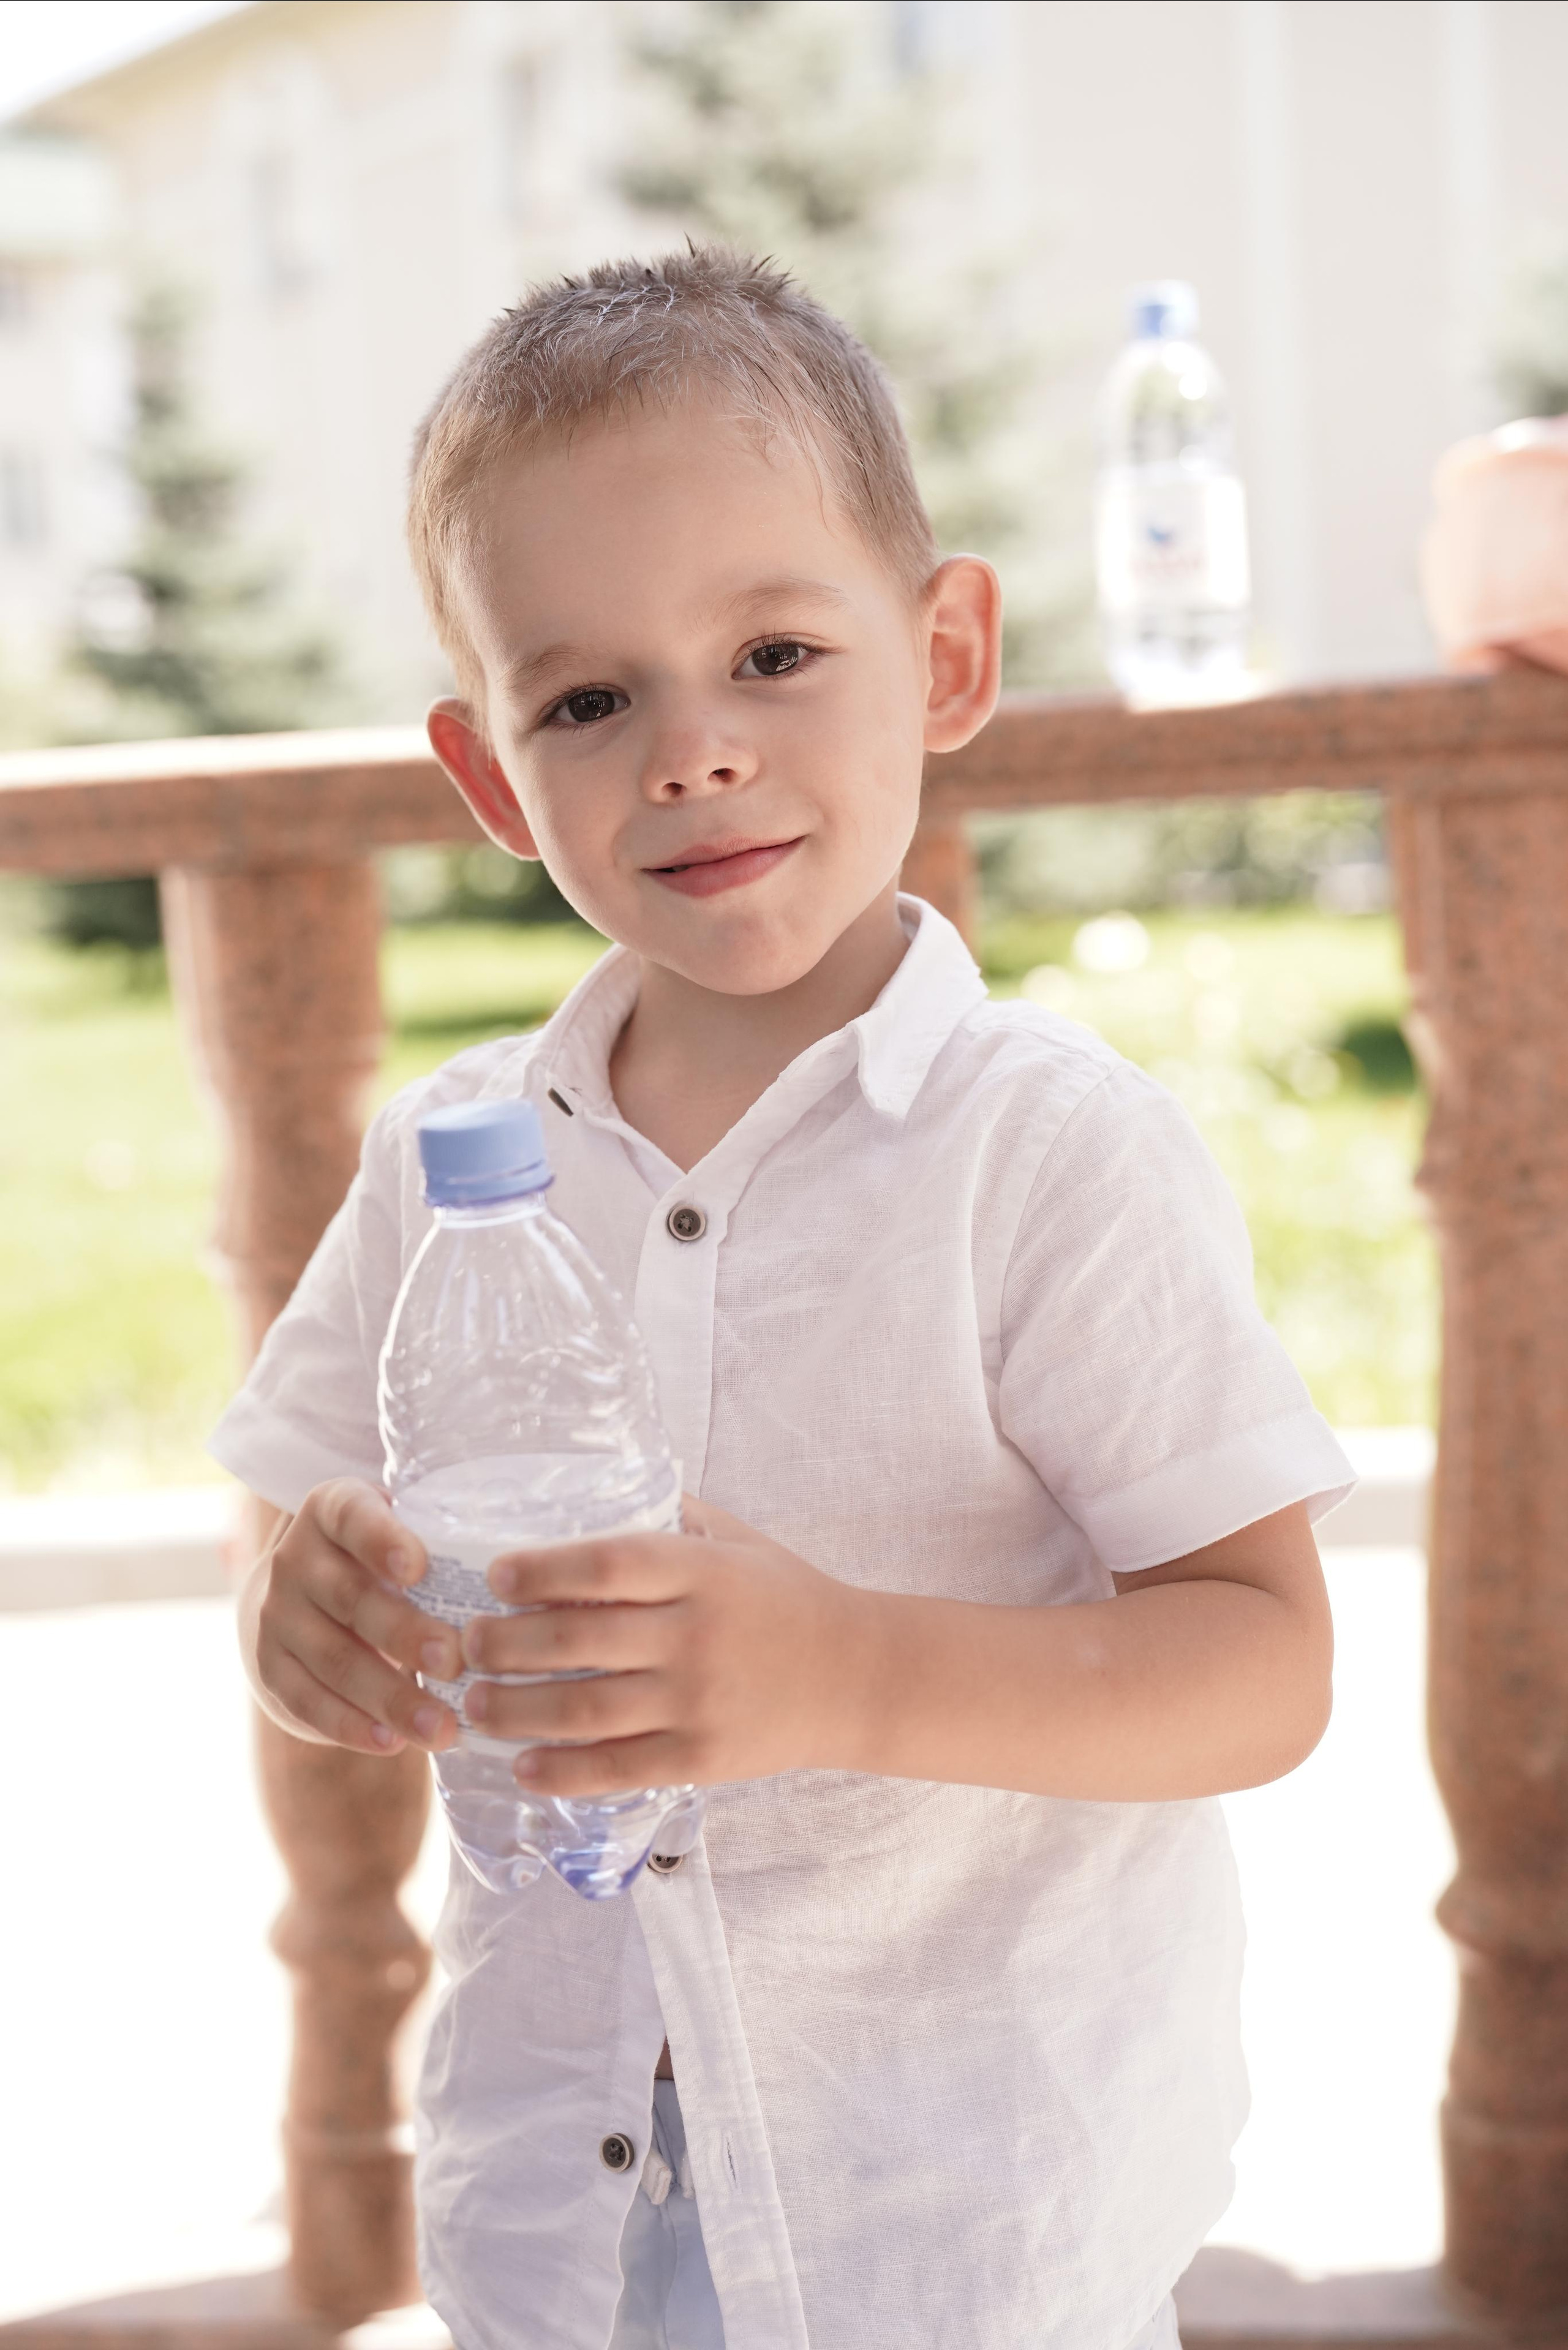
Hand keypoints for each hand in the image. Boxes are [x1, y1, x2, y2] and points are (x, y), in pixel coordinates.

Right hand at [242, 1477, 463, 1755]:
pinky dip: (351, 1725)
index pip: (352, 1517)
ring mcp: (277, 1615)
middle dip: (404, 1634)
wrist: (305, 1598)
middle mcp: (295, 1557)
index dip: (381, 1540)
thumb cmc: (384, 1562)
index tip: (419, 1569)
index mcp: (333, 1510)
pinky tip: (392, 1743)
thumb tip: (534, 1590)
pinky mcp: (270, 1667)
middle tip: (455, 1663)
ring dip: (389, 1697)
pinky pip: (308, 1701)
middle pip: (350, 1598)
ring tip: (441, 1728)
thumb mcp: (404, 1535)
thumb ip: (446, 1548)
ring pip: (333, 1659)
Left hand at [461, 1495, 864, 1795]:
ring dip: (516, 1711)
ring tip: (475, 1704)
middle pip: (578, 1641)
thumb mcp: (737, 1540)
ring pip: (585, 1711)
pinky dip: (562, 1772)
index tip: (496, 1575)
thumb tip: (592, 1480)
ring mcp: (699, 1702)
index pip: (607, 1563)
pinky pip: (618, 1769)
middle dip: (504, 1645)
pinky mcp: (704, 1759)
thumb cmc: (785, 1598)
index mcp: (702, 1572)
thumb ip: (670, 1515)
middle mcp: (697, 1635)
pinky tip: (522, 1767)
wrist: (855, 1676)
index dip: (543, 1569)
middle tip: (463, 1644)